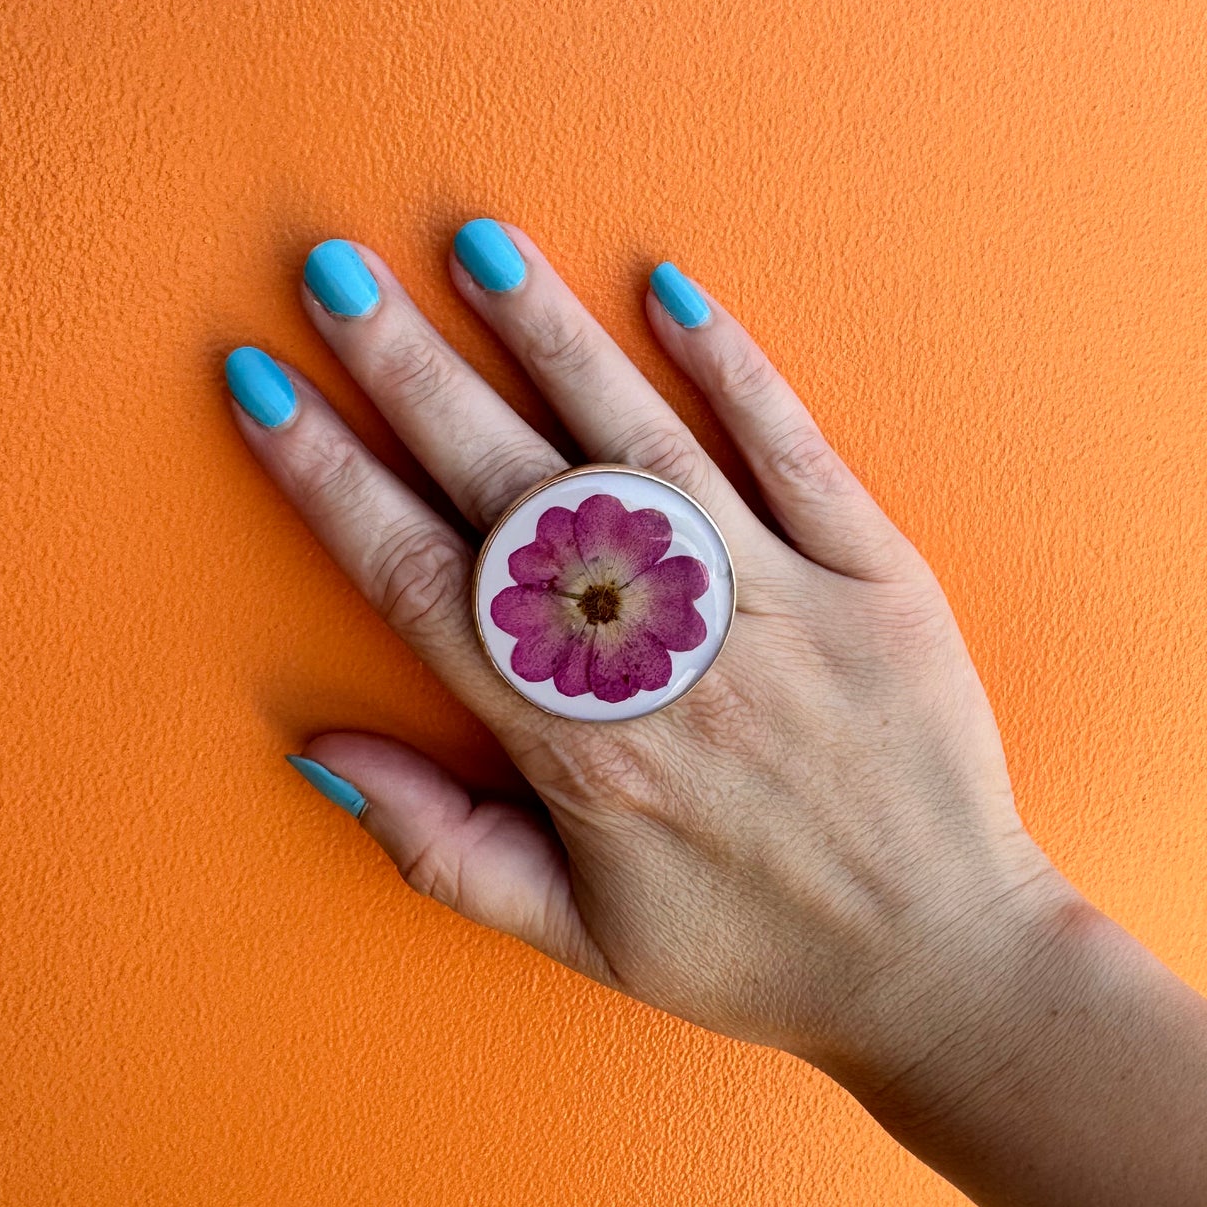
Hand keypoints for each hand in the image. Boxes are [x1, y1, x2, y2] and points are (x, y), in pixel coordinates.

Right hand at [225, 222, 1069, 1096]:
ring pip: (639, 445)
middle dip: (412, 372)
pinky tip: (669, 290)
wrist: (942, 960)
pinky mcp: (872, 572)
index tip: (264, 386)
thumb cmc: (753, 949)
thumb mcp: (577, 936)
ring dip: (553, 339)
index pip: (421, 577)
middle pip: (512, 488)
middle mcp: (664, 655)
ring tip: (479, 247)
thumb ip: (439, 842)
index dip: (329, 476)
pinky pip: (792, 452)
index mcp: (578, 741)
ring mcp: (772, 600)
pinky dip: (732, 369)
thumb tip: (318, 746)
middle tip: (337, 272)